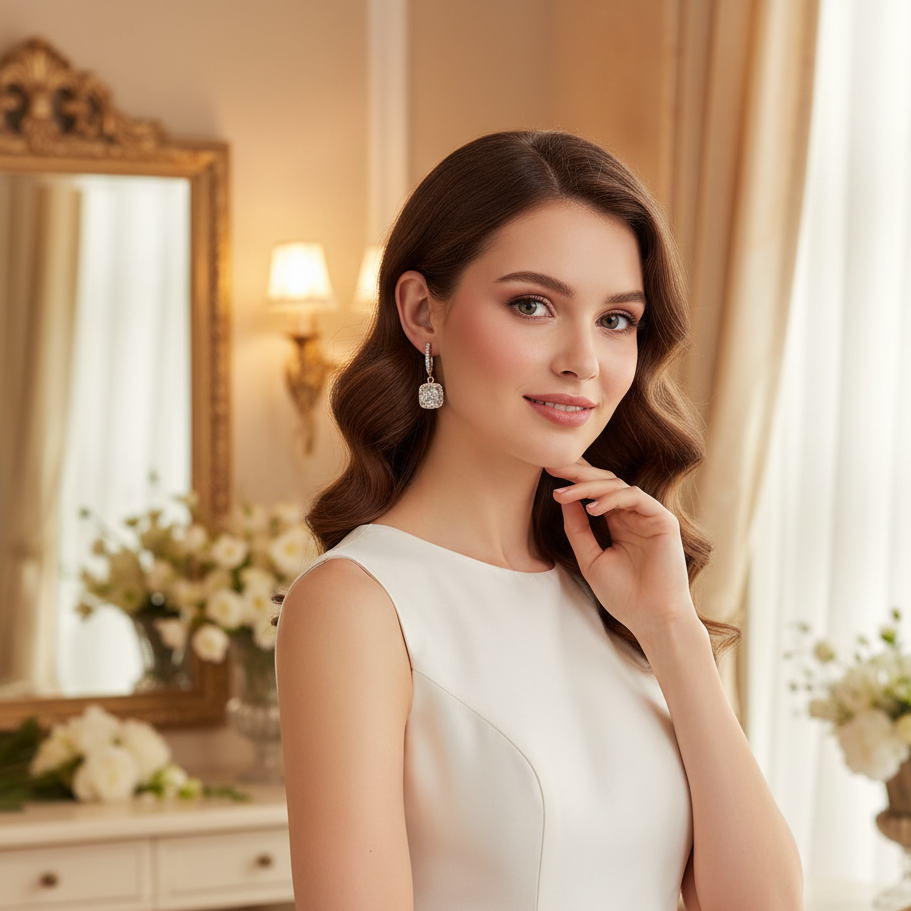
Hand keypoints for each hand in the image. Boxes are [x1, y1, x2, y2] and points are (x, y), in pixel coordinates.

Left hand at [547, 459, 698, 647]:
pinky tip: (591, 509)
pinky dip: (611, 498)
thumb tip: (563, 498)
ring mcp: (649, 516)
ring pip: (617, 485)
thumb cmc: (623, 595)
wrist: (652, 619)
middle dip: (578, 473)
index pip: (595, 493)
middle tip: (553, 465)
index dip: (574, 480)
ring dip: (588, 486)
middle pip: (604, 483)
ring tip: (564, 493)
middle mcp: (634, 516)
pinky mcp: (663, 520)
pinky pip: (634, 497)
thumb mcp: (590, 558)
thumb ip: (577, 529)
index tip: (548, 471)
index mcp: (619, 524)